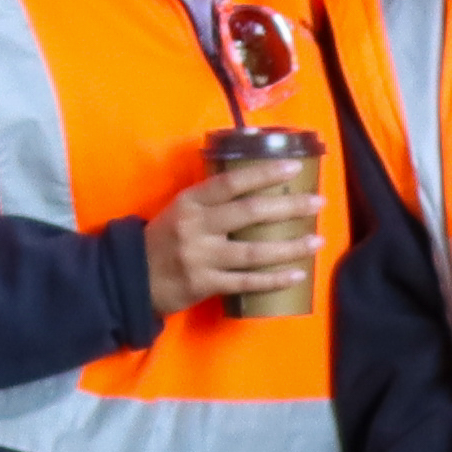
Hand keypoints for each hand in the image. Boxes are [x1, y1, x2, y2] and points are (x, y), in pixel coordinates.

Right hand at [137, 145, 323, 319]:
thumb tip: (259, 185)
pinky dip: (273, 280)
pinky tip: (296, 275)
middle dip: (288, 207)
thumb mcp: (181, 209)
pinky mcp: (205, 285)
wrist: (133, 277)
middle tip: (318, 203)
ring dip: (289, 247)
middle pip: (250, 213)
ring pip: (253, 252)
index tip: (294, 166)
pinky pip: (246, 282)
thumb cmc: (165, 238)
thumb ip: (213, 200)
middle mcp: (196, 227)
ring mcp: (201, 257)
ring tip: (316, 241)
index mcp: (191, 201)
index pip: (232, 182)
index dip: (264, 173)